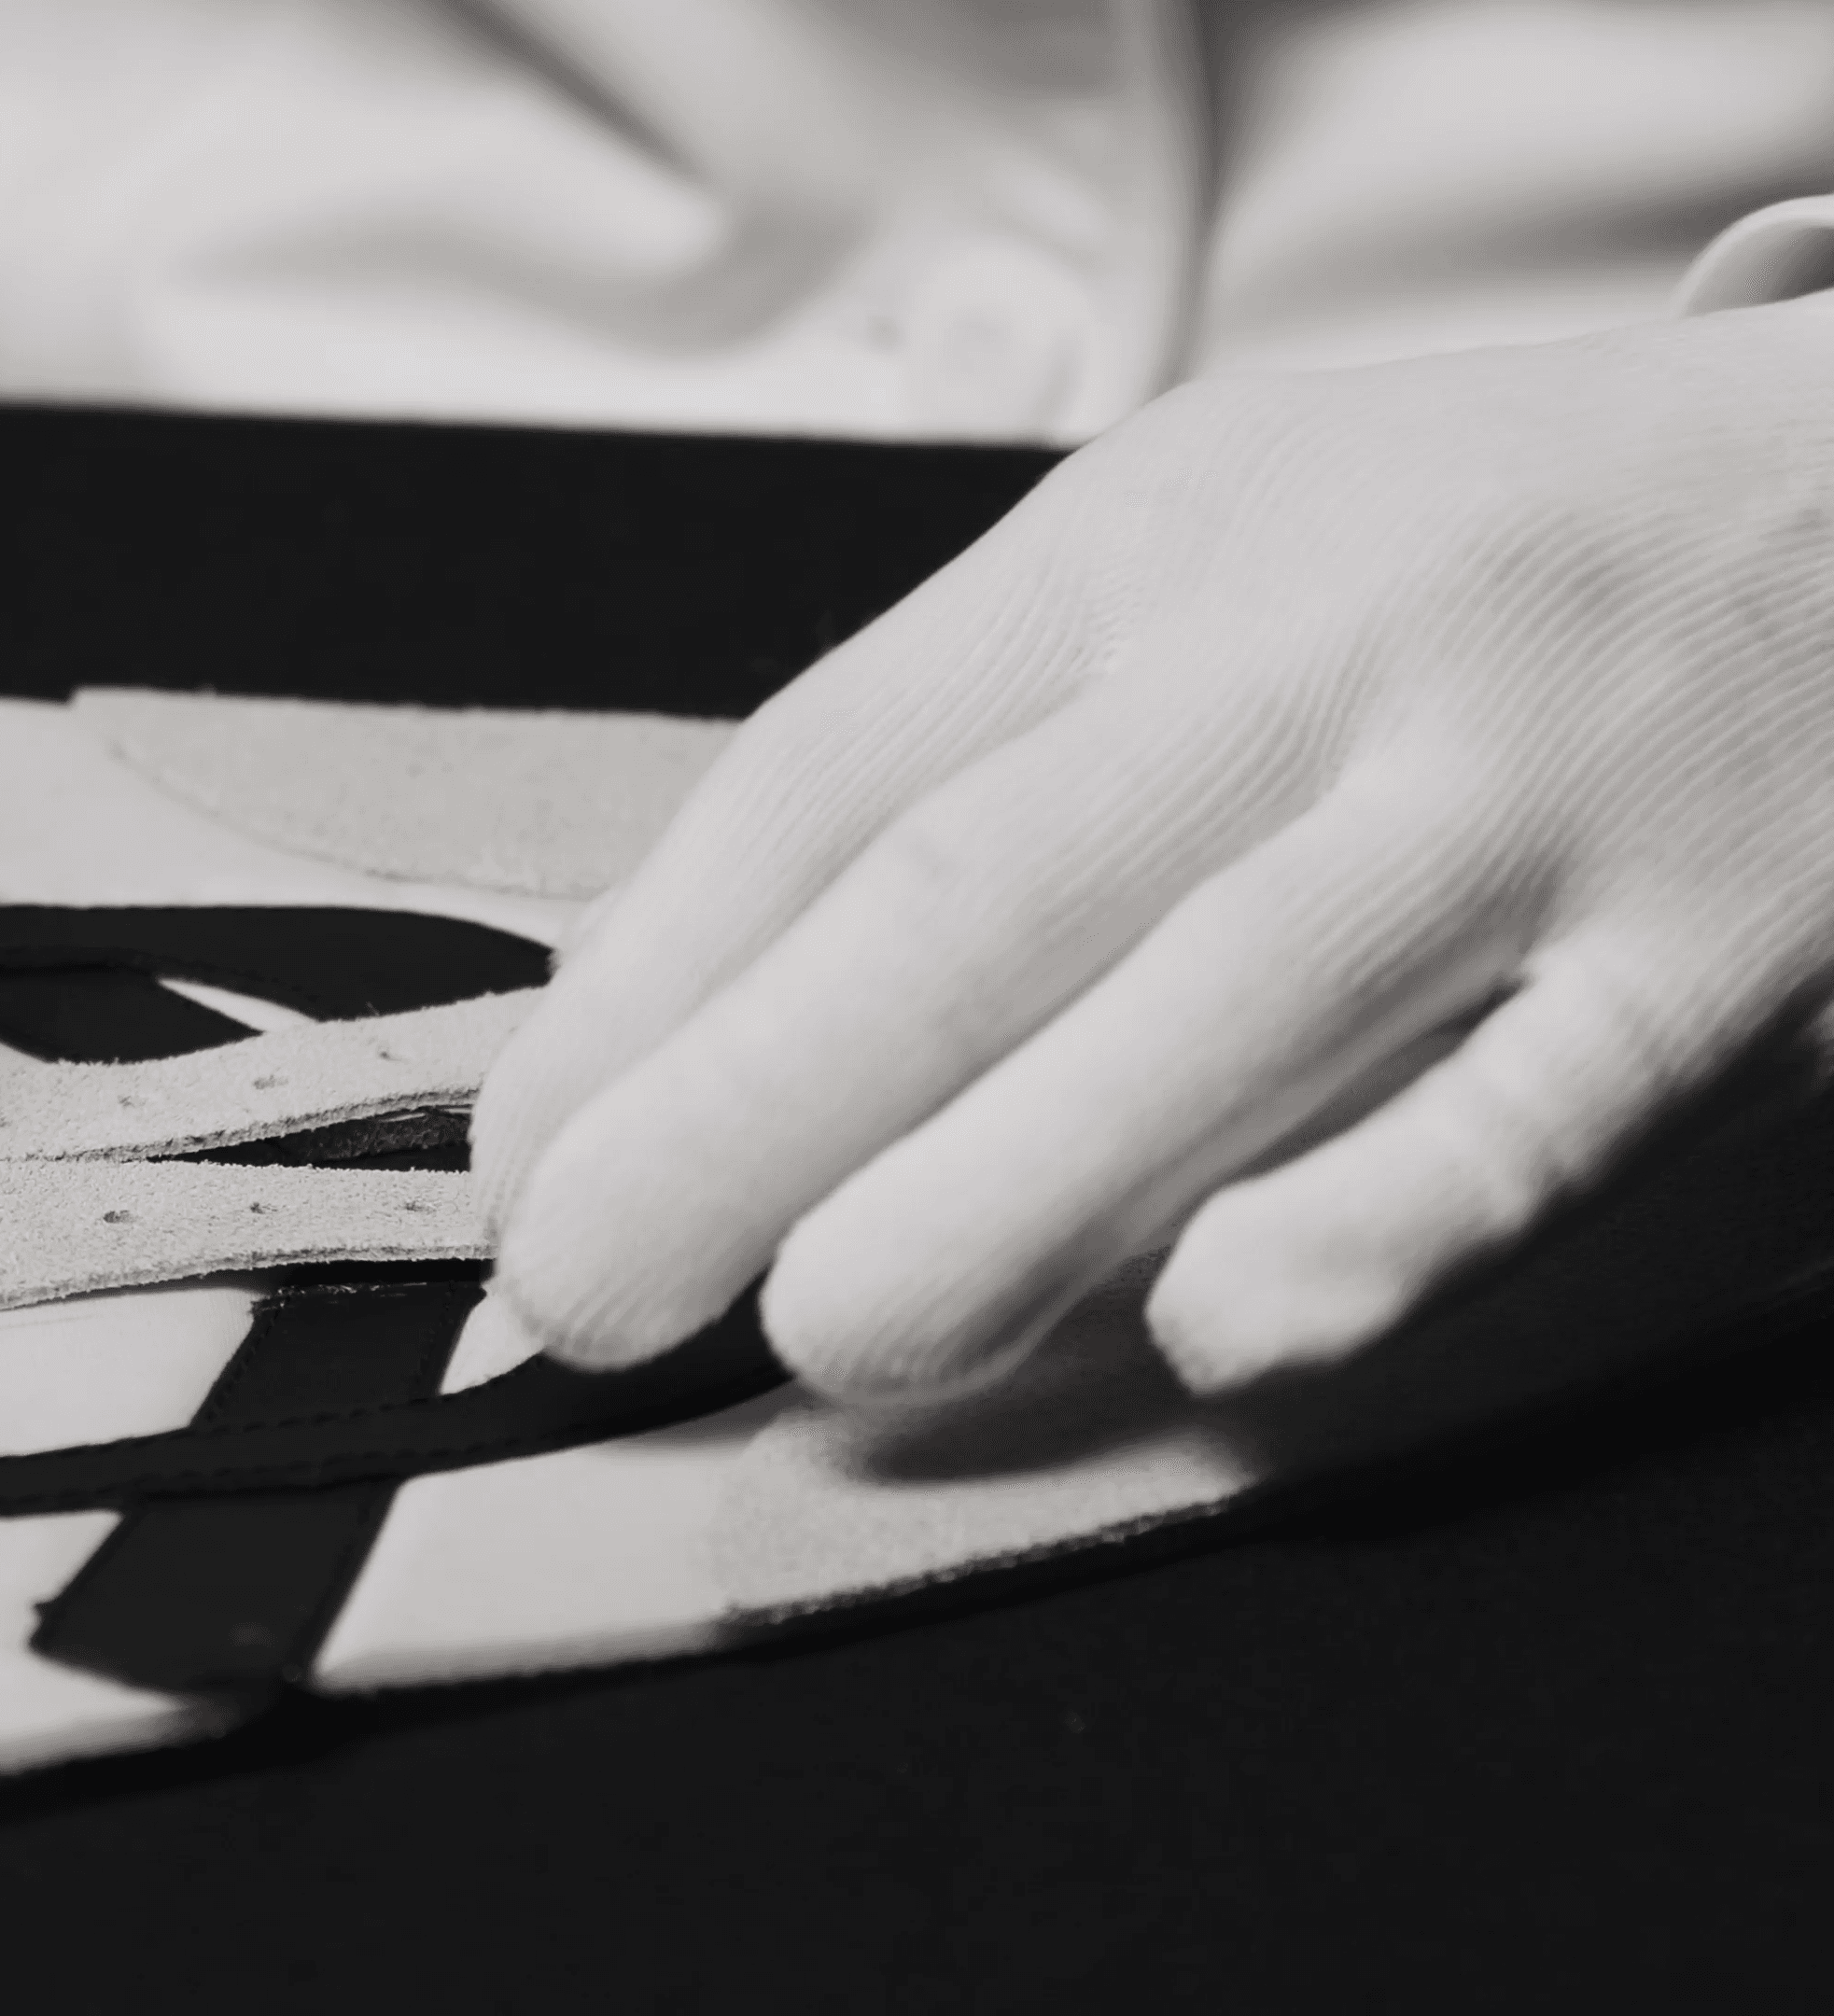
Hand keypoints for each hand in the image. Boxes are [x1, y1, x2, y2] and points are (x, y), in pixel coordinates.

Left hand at [477, 299, 1833, 1403]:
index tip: (525, 1155)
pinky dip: (1371, 1220)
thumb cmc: (1472, 565)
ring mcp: (1523, 801)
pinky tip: (1225, 1325)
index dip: (643, 990)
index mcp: (1140, 553)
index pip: (832, 775)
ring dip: (996, 1195)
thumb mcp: (1186, 569)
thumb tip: (670, 1037)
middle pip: (974, 892)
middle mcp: (1313, 652)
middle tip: (594, 1285)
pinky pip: (1531, 1107)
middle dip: (743, 1114)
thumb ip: (957, 777)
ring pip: (1222, 1002)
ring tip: (826, 1332)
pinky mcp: (1724, 952)